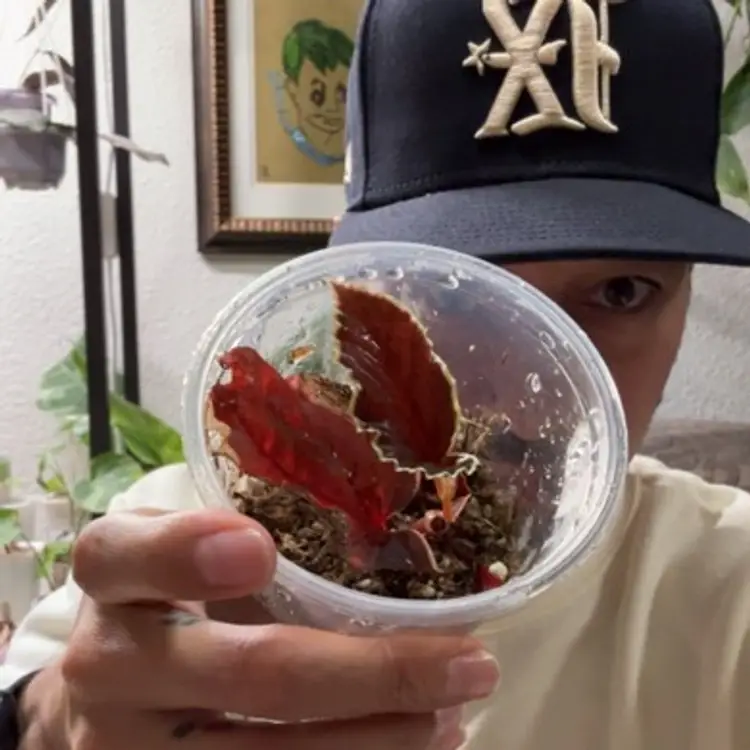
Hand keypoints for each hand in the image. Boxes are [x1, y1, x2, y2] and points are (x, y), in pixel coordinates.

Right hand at [23, 509, 498, 748]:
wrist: (106, 689)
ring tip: (450, 716)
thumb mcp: (181, 541)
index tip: (261, 549)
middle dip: (375, 673)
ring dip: (379, 738)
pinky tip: (403, 748)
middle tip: (468, 666)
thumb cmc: (169, 593)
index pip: (130, 553)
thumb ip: (240, 527)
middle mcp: (107, 663)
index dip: (190, 551)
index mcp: (112, 571)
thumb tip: (389, 527)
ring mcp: (125, 747)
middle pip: (251, 673)